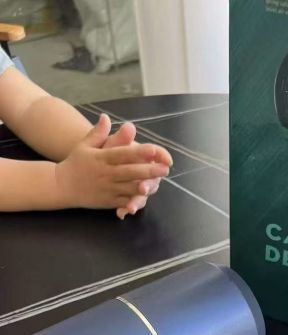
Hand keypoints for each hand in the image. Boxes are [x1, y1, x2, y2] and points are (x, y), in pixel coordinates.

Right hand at [54, 114, 170, 209]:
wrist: (60, 186)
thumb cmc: (76, 163)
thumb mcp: (84, 145)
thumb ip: (97, 133)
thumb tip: (106, 117)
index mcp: (102, 158)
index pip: (123, 154)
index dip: (139, 152)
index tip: (154, 150)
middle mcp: (105, 174)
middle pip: (130, 172)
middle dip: (148, 171)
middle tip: (165, 168)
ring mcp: (107, 189)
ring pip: (128, 188)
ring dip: (144, 187)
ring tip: (158, 184)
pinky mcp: (107, 201)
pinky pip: (123, 202)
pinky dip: (134, 201)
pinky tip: (146, 198)